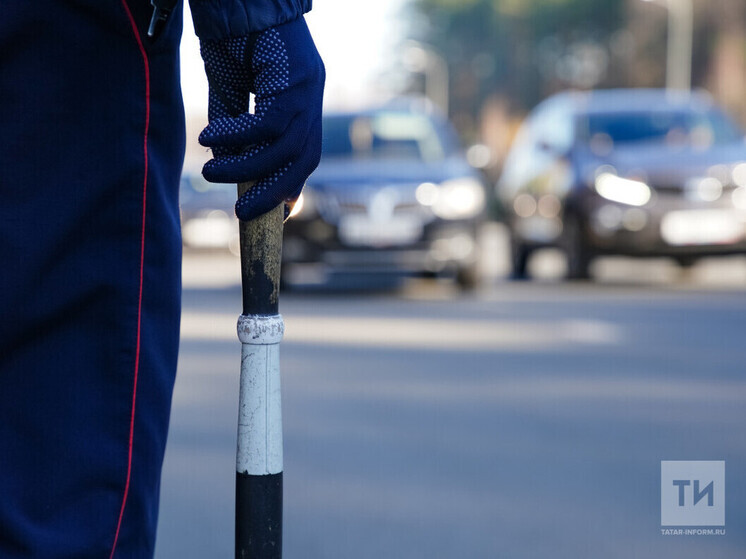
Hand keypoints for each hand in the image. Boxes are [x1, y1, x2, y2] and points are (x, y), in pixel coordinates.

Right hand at [199, 17, 324, 220]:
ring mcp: (308, 90)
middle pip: (303, 160)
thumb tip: (227, 168)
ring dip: (246, 167)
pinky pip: (268, 123)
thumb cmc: (235, 41)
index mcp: (303, 106)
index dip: (290, 188)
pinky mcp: (294, 78)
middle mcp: (312, 101)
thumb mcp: (232, 92)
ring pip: (284, 147)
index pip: (304, 157)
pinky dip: (238, 136)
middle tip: (241, 211)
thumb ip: (234, 130)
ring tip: (210, 173)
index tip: (273, 214)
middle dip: (273, 191)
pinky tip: (209, 139)